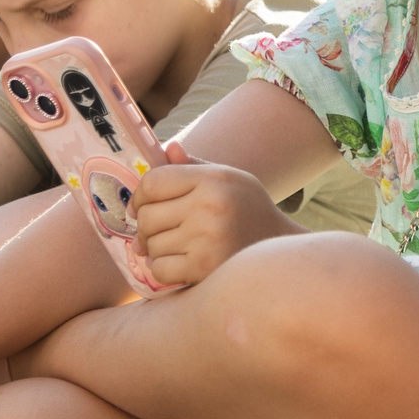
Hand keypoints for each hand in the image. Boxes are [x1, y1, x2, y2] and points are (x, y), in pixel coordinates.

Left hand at [134, 144, 296, 286]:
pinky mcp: (204, 268)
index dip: (139, 196)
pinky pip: (160, 269)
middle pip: (147, 216)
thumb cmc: (248, 210)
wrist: (279, 249)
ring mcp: (207, 238)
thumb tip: (168, 148)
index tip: (140, 207)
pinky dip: (164, 270)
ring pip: (152, 245)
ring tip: (176, 248)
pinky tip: (180, 264)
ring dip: (157, 250)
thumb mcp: (228, 179)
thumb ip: (193, 167)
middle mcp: (210, 206)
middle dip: (146, 227)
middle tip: (155, 233)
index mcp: (213, 179)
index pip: (153, 182)